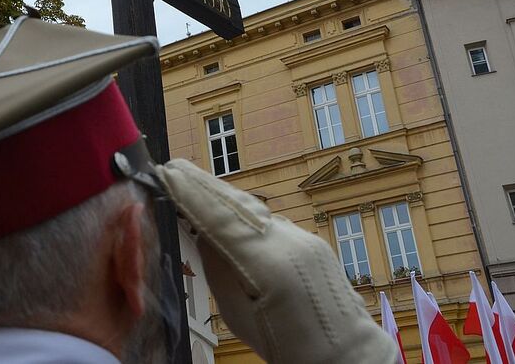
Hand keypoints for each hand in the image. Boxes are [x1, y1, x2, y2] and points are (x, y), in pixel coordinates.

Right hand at [156, 159, 397, 363]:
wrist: (346, 353)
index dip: (192, 194)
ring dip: (222, 195)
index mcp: (268, 265)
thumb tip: (202, 233)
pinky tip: (226, 209)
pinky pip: (270, 221)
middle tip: (173, 167)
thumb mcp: (238, 316)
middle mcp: (289, 242)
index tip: (168, 173)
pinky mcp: (310, 240)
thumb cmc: (288, 346)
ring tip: (191, 181)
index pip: (221, 218)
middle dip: (203, 184)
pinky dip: (243, 212)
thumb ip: (219, 270)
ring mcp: (303, 238)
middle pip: (237, 204)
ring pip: (254, 209)